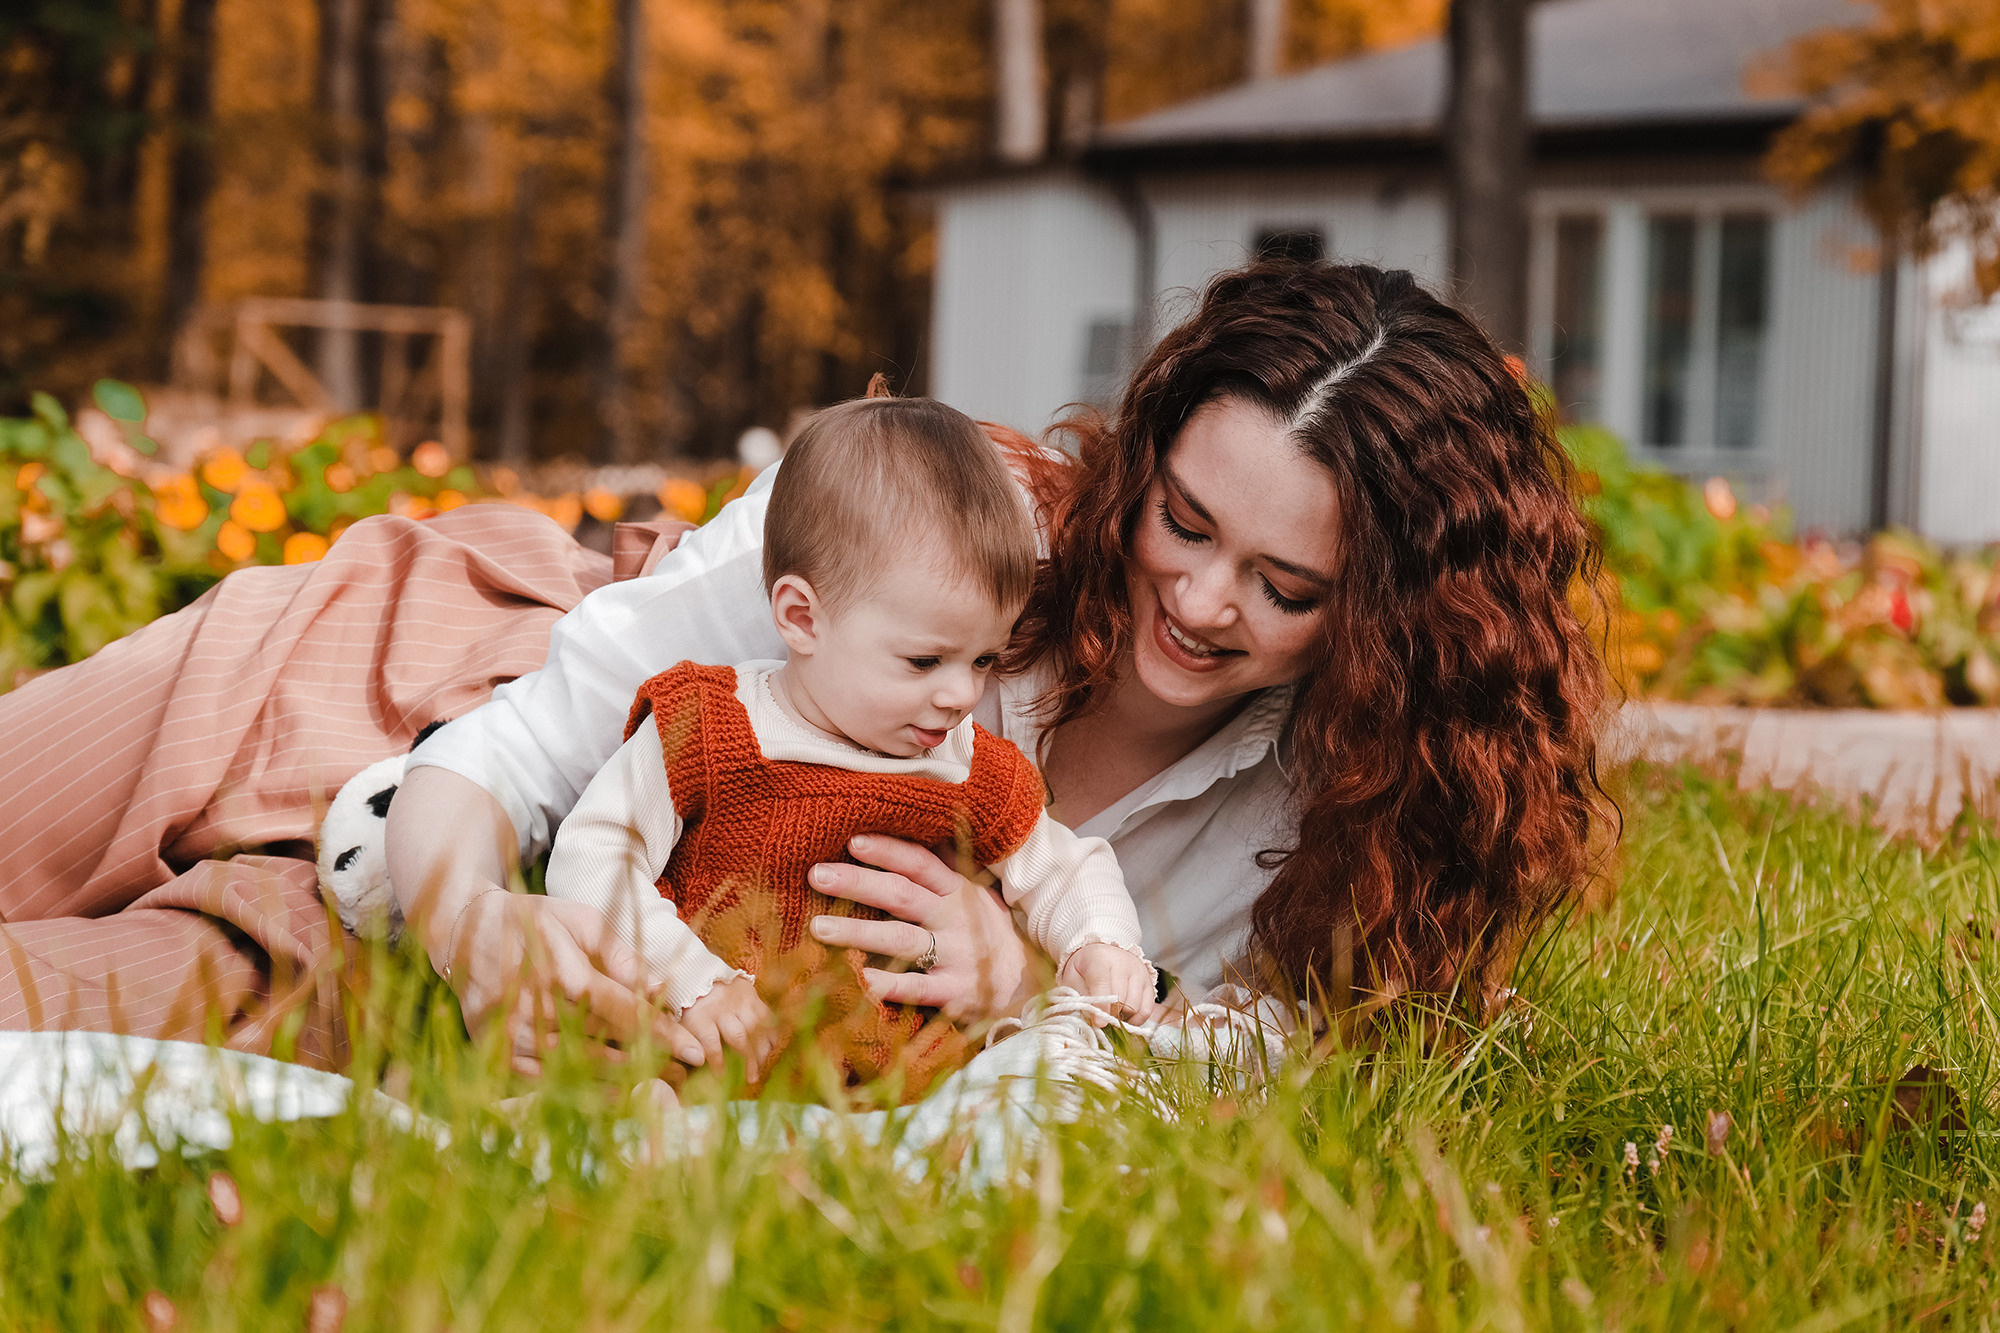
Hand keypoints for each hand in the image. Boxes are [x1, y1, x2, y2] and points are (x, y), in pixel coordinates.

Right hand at [387, 765, 706, 1076]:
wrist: (466, 932)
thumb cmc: (534, 921)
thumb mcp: (583, 922)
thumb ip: (622, 956)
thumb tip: (659, 989)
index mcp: (567, 976)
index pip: (628, 1016)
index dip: (666, 1037)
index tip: (695, 1053)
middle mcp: (541, 1012)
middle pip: (609, 1050)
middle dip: (652, 1063)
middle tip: (685, 1073)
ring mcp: (516, 1038)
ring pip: (580, 1072)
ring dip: (624, 1081)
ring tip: (658, 1083)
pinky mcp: (497, 1053)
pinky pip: (546, 1084)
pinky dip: (581, 1092)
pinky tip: (612, 1092)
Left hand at [678, 974, 777, 1079]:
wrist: (698, 974)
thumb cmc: (687, 1007)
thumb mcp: (679, 1023)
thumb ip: (687, 1043)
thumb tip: (699, 1063)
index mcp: (700, 1016)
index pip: (711, 1043)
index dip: (718, 1062)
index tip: (722, 1077)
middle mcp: (721, 1008)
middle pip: (738, 1036)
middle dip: (746, 1061)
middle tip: (750, 1079)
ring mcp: (738, 1001)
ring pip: (755, 1027)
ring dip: (761, 1049)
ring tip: (763, 1066)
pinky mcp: (751, 995)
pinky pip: (766, 1015)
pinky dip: (771, 1032)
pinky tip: (772, 1047)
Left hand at [805, 834, 1049, 1026]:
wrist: (1024, 988)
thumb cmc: (987, 935)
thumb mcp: (976, 895)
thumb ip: (946, 867)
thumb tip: (923, 827)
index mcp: (957, 891)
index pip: (920, 863)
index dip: (888, 850)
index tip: (852, 840)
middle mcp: (955, 919)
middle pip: (902, 895)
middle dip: (858, 883)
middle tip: (816, 875)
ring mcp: (955, 956)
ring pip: (901, 940)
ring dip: (858, 933)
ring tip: (817, 928)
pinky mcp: (953, 993)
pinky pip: (916, 988)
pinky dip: (889, 985)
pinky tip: (859, 979)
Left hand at [1059, 942, 1156, 1022]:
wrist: (1102, 953)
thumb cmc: (1085, 968)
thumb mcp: (1072, 978)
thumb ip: (1077, 997)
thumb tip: (1088, 1019)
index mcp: (1100, 959)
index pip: (1102, 985)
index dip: (1101, 1007)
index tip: (1099, 1023)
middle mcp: (1123, 963)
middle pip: (1120, 999)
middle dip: (1109, 1015)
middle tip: (1101, 1019)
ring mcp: (1139, 973)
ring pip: (1134, 1007)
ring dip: (1122, 1018)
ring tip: (1111, 1015)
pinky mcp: (1149, 983)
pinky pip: (1146, 1010)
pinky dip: (1136, 1020)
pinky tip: (1125, 1018)